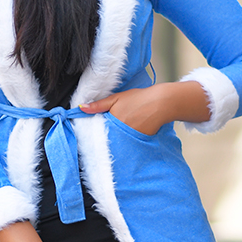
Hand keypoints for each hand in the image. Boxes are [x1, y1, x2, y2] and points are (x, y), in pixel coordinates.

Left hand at [79, 81, 210, 133]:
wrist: (161, 103)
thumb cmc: (138, 99)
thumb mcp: (116, 99)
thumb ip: (98, 105)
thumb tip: (80, 108)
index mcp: (113, 123)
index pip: (98, 132)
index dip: (94, 132)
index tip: (89, 132)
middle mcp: (121, 134)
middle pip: (107, 139)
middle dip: (103, 138)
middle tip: (101, 134)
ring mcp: (130, 139)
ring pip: (117, 142)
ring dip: (113, 140)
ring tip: (115, 134)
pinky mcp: (139, 141)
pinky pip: (127, 143)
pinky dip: (125, 141)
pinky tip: (126, 135)